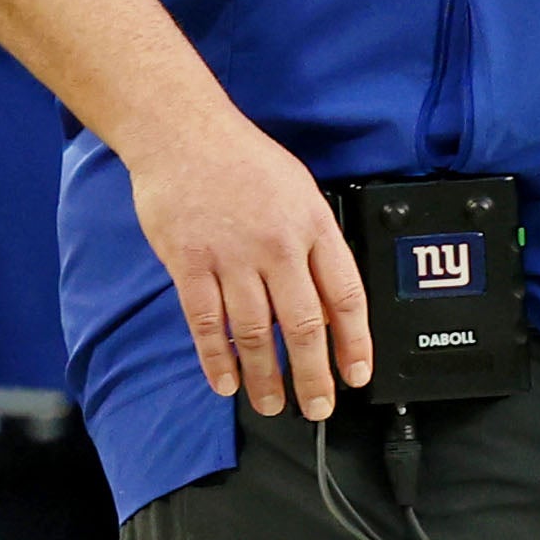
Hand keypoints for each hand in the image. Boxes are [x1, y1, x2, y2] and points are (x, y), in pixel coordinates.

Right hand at [126, 98, 369, 419]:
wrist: (182, 133)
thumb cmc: (241, 159)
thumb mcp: (299, 192)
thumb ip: (316, 245)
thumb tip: (330, 304)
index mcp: (312, 226)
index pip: (347, 296)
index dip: (355, 342)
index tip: (357, 373)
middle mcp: (277, 245)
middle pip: (305, 325)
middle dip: (314, 375)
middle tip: (318, 407)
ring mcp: (232, 256)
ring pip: (256, 332)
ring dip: (265, 376)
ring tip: (271, 403)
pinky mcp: (190, 263)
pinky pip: (207, 322)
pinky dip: (217, 357)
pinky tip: (225, 381)